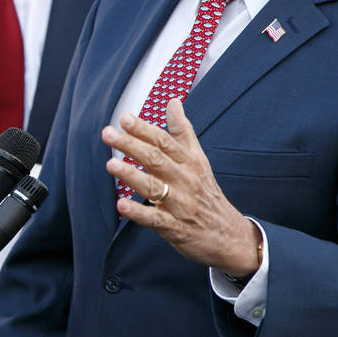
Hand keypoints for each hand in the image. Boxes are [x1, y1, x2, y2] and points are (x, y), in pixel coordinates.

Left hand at [101, 98, 260, 275]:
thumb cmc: (207, 192)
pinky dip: (138, 212)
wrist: (229, 235)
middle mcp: (185, 180)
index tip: (124, 118)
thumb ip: (183, 131)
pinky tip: (121, 205)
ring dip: (131, 175)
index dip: (144, 129)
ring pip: (153, 187)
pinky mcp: (176, 228)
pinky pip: (155, 219)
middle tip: (108, 134)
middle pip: (156, 159)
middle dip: (131, 145)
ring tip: (110, 165)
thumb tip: (173, 101)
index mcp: (190, 162)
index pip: (164, 141)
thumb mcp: (199, 159)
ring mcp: (180, 204)